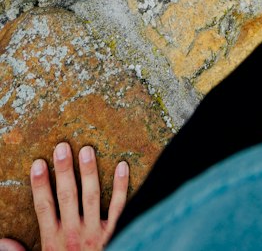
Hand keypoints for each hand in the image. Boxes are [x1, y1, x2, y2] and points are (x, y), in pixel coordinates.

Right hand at [0, 142, 128, 250]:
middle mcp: (73, 234)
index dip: (40, 185)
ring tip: (87, 150)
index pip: (44, 208)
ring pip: (91, 197)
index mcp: (52, 241)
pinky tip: (123, 166)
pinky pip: (119, 208)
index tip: (38, 163)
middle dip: (64, 172)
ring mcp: (94, 233)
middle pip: (67, 197)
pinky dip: (121, 187)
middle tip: (63, 147)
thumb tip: (1, 241)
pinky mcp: (114, 234)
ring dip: (89, 173)